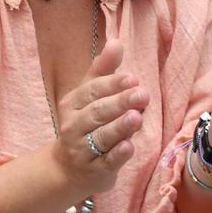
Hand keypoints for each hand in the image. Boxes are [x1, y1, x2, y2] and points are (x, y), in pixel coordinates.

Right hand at [50, 38, 147, 198]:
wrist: (68, 168)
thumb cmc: (85, 125)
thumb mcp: (90, 97)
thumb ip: (103, 70)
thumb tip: (117, 42)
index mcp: (72, 104)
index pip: (92, 91)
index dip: (112, 84)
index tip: (133, 78)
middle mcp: (73, 126)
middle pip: (97, 112)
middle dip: (120, 103)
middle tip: (143, 94)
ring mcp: (82, 150)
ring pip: (101, 137)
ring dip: (119, 127)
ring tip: (137, 117)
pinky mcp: (94, 171)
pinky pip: (106, 162)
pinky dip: (117, 155)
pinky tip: (129, 146)